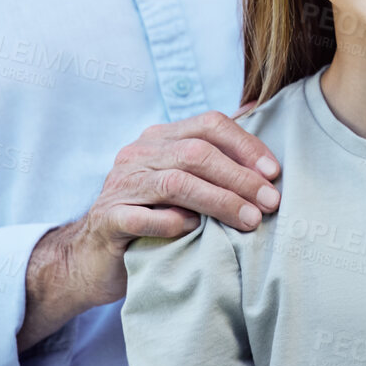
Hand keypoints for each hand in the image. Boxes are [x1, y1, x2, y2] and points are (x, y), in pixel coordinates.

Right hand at [17, 110, 280, 350]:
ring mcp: (121, 186)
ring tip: (250, 220)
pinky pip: (144, 217)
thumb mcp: (183, 180)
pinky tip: (195, 232)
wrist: (91, 258)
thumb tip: (254, 107)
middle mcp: (138, 154)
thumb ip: (213, 151)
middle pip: (197, 153)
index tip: (274, 172)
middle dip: (240, 177)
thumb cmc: (151, 217)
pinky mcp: (108, 220)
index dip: (245, 145)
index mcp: (160, 139)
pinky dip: (174, 223)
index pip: (209, 124)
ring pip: (176, 183)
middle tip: (270, 202)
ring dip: (219, 200)